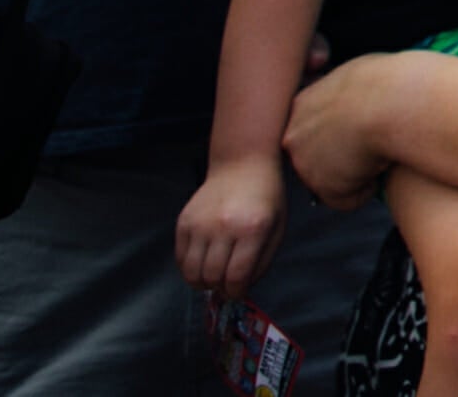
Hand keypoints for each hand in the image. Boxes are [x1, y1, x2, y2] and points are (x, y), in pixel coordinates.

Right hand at [174, 153, 288, 299]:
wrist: (242, 164)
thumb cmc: (266, 197)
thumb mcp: (277, 228)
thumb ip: (261, 262)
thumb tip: (242, 289)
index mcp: (252, 229)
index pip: (236, 276)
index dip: (236, 292)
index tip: (238, 293)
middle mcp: (223, 227)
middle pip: (212, 277)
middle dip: (220, 288)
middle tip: (226, 285)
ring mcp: (200, 224)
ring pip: (191, 272)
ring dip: (202, 282)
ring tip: (213, 276)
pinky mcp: (184, 222)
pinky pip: (180, 258)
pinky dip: (189, 268)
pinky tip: (203, 262)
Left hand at [280, 54, 404, 209]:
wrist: (390, 102)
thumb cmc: (386, 81)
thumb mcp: (358, 72)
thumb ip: (346, 90)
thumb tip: (361, 95)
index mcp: (302, 104)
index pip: (311, 126)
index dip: (337, 131)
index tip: (358, 127)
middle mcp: (295, 136)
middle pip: (313, 154)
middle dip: (338, 154)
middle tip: (368, 145)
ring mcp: (306, 164)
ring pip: (330, 178)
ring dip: (353, 173)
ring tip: (380, 156)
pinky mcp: (325, 188)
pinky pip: (348, 199)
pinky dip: (366, 190)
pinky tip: (383, 172)